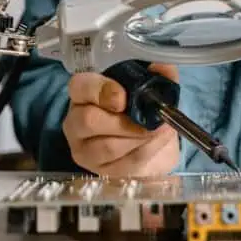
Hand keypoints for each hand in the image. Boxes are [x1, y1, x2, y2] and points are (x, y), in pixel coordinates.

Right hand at [62, 63, 180, 176]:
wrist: (154, 141)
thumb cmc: (143, 108)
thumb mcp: (150, 86)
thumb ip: (158, 74)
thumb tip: (164, 68)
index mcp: (83, 92)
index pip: (80, 87)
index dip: (100, 91)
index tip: (123, 98)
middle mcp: (76, 121)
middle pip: (89, 120)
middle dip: (125, 121)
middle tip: (149, 118)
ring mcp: (85, 149)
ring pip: (108, 146)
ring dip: (140, 137)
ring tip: (160, 129)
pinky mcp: (100, 171)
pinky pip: (123, 164)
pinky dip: (146, 151)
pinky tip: (158, 141)